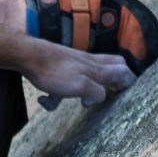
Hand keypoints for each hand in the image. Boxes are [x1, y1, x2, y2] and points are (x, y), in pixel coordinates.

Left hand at [21, 41, 137, 107]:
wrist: (27, 55)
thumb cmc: (53, 71)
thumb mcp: (79, 86)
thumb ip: (96, 92)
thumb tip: (99, 97)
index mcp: (96, 69)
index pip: (123, 70)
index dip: (130, 82)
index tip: (127, 93)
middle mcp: (88, 63)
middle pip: (112, 65)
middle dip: (116, 79)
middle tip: (112, 92)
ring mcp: (73, 63)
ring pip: (86, 75)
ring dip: (83, 90)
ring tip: (79, 100)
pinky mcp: (57, 66)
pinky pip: (62, 81)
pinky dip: (55, 95)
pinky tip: (44, 100)